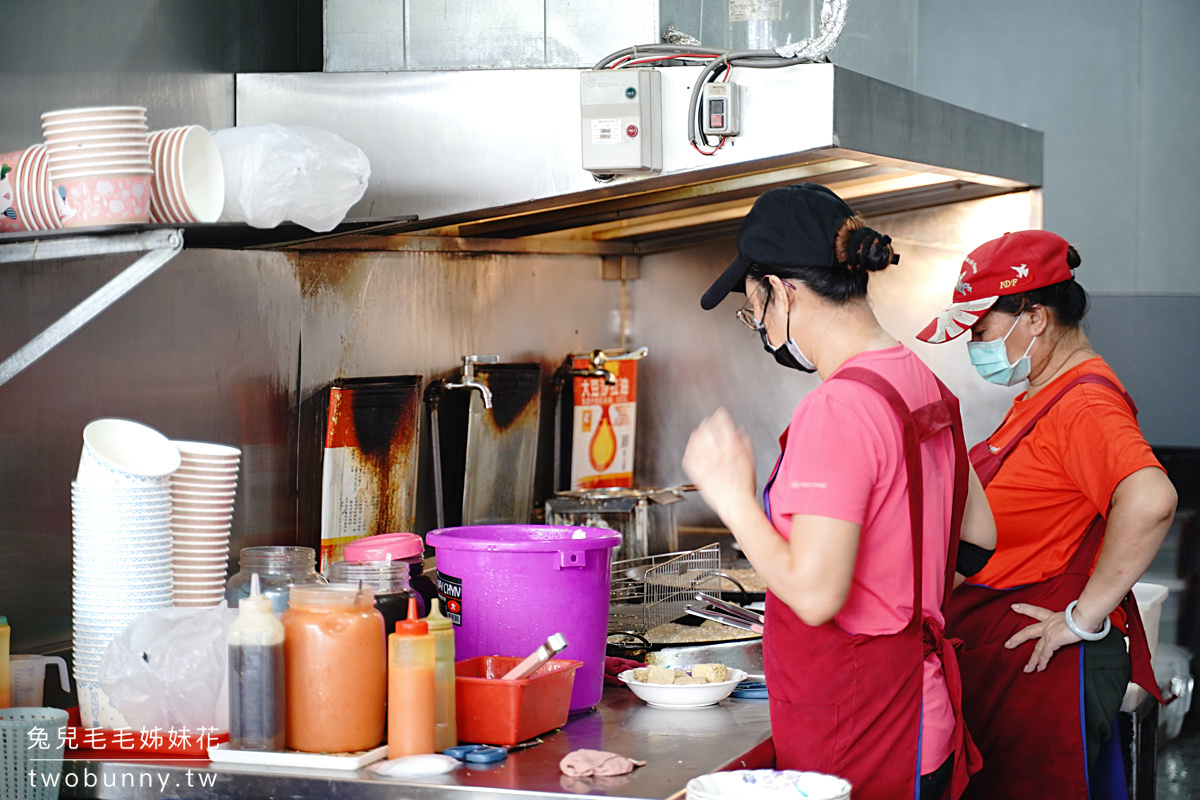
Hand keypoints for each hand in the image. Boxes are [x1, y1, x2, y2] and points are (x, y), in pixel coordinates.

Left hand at [682, 408, 756, 522]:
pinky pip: (689, 453)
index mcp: (731, 448)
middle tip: (710, 423)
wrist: (735, 504)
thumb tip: (739, 430)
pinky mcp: (696, 471)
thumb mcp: (750, 460)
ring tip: (701, 432)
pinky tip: (693, 445)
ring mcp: (705, 462)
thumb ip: (744, 442)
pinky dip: (690, 446)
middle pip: (707, 427)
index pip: (722, 422)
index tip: (720, 415)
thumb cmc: (745, 486)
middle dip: (709, 422)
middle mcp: (717, 452)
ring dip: (699, 432)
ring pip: (696, 438)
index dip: (721, 416)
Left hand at [1004, 603, 1081, 672]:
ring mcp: (1048, 633)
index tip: (1014, 607)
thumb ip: (1074, 622)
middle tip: (1007, 644)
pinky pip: (1045, 655)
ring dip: (1032, 661)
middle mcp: (1048, 624)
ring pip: (1037, 649)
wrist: (1084, 617)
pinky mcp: (1052, 641)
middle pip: (1028, 632)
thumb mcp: (1076, 616)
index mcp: (1053, 617)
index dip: (1024, 608)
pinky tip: (1040, 669)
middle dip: (1017, 639)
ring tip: (1027, 669)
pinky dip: (1042, 662)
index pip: (1036, 611)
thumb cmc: (1084, 615)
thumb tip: (1082, 625)